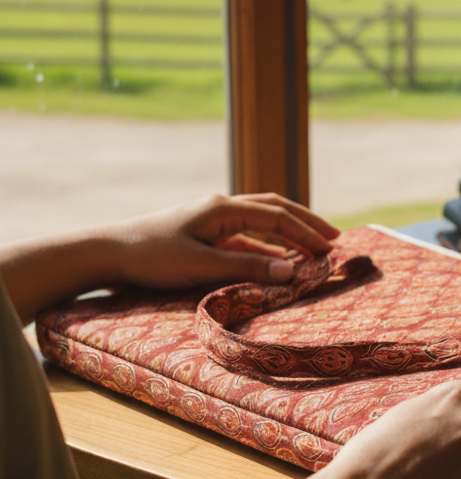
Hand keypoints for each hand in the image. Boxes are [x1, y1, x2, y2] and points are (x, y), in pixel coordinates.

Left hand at [107, 193, 339, 289]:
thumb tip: (291, 270)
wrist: (107, 254)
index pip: (276, 216)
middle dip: (306, 223)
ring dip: (289, 234)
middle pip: (275, 209)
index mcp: (223, 208)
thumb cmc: (150, 257)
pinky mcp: (205, 236)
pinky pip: (246, 239)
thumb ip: (247, 268)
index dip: (306, 232)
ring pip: (262, 222)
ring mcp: (213, 221)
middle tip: (335, 238)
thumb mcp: (201, 265)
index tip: (331, 248)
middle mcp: (221, 208)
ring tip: (315, 247)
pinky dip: (267, 249)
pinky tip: (279, 261)